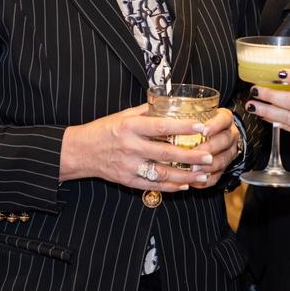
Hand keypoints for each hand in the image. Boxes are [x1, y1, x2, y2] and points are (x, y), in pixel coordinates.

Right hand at [60, 103, 213, 191]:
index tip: (201, 127)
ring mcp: (129, 166)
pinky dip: (171, 186)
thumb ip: (147, 112)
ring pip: (162, 173)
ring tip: (203, 174)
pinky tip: (184, 184)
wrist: (80, 151)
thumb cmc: (104, 130)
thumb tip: (171, 104)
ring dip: (185, 175)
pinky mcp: (127, 180)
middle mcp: (130, 146)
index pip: (161, 126)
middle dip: (190, 156)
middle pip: (166, 152)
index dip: (183, 127)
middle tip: (209, 156)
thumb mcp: (123, 115)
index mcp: (130, 126)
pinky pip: (153, 185)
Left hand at [190, 108, 237, 187]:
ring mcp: (230, 152)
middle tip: (193, 153)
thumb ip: (184, 113)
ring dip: (208, 166)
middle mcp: (230, 135)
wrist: (221, 134)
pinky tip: (194, 181)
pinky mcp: (225, 166)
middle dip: (208, 148)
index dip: (214, 126)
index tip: (203, 130)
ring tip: (193, 169)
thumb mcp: (199, 112)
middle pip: (223, 141)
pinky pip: (219, 175)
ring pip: (223, 159)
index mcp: (225, 119)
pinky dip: (207, 180)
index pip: (223, 120)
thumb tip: (160, 109)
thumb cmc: (203, 121)